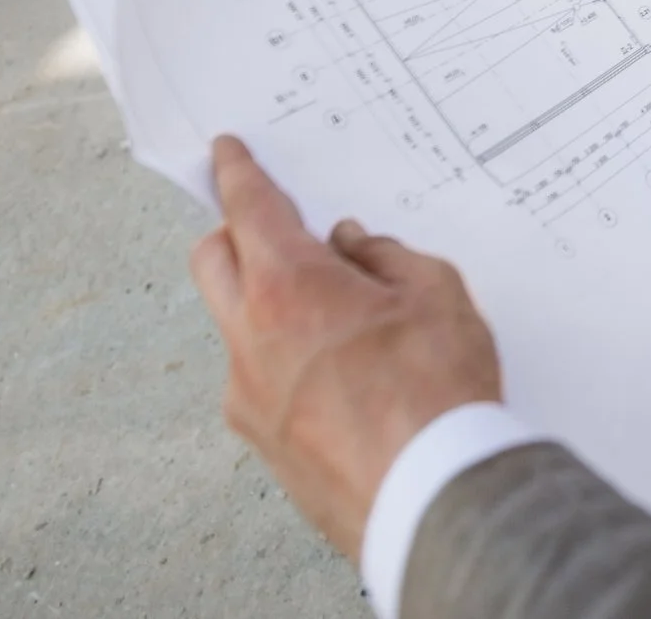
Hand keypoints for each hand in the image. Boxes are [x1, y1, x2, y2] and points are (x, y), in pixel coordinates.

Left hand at [189, 135, 501, 554]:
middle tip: (274, 227)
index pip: (248, 209)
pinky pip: (258, 380)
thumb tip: (353, 248)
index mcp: (289, 286)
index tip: (224, 154)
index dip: (236, 174)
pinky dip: (284, 361)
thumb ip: (386, 256)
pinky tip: (342, 376)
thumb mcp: (436, 293)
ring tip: (337, 317)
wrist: (432, 496)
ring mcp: (247, 395)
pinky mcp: (262, 441)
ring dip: (267, 304)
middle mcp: (250, 338)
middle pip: (213, 261)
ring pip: (237, 325)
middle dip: (234, 234)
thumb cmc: (437, 392)